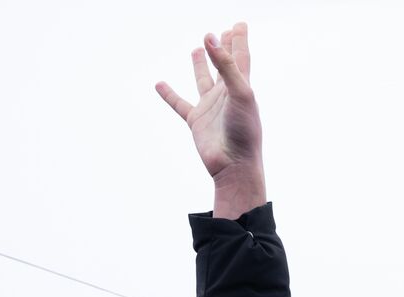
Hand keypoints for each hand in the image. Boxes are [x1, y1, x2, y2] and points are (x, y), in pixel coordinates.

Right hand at [156, 24, 264, 206]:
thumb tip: (211, 37)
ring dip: (200, 64)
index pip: (241, 57)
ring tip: (197, 48)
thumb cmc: (243, 131)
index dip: (239, 39)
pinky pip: (180, 104)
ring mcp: (211, 108)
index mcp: (241, 87)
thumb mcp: (240, 93)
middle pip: (224, 65)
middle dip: (225, 48)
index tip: (239, 24)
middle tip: (224, 31)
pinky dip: (169, 94)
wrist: (234, 166)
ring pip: (203, 80)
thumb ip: (226, 65)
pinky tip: (159, 84)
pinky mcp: (196, 121)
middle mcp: (226, 95)